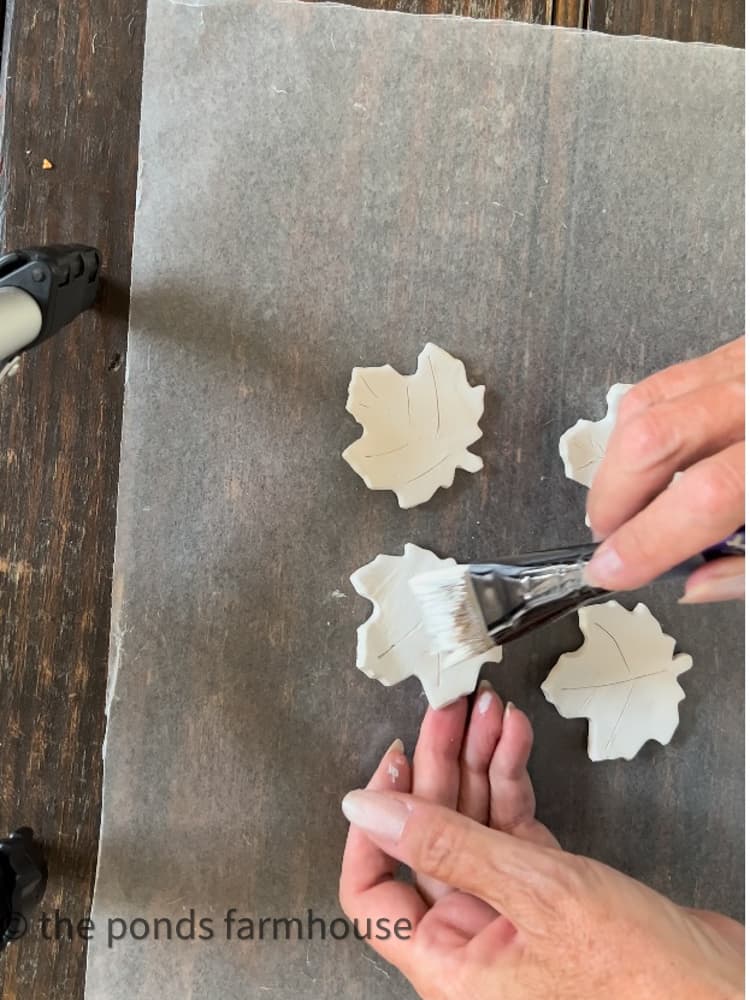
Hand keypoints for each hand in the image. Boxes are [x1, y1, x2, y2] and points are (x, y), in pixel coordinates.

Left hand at [339, 685, 743, 999]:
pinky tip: (512, 739)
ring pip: (473, 822)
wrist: (725, 992)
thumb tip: (368, 808)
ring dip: (478, 760)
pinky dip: (512, 778)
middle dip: (439, 766)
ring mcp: (511, 911)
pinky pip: (513, 825)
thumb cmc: (643, 981)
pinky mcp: (549, 891)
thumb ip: (445, 845)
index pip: (372, 893)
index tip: (390, 766)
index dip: (372, 825)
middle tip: (448, 712)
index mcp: (449, 963)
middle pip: (429, 838)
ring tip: (484, 711)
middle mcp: (472, 939)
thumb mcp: (534, 894)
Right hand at [584, 337, 743, 600]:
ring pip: (649, 405)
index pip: (705, 497)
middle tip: (610, 537)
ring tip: (625, 503)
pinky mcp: (738, 350)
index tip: (612, 568)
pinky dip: (639, 426)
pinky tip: (646, 460)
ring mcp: (749, 369)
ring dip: (618, 465)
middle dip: (613, 499)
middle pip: (657, 438)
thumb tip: (695, 581)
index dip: (645, 541)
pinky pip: (665, 382)